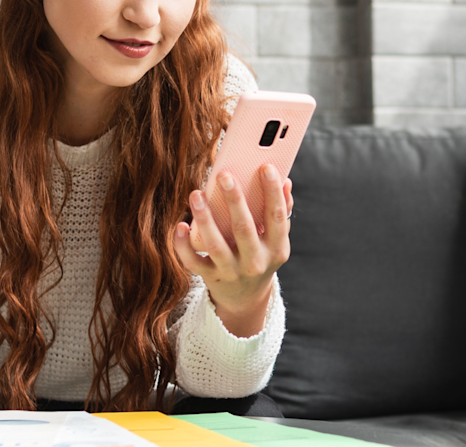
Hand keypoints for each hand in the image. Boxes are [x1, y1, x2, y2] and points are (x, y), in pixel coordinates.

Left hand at [174, 164, 293, 337]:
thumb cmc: (260, 257)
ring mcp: (232, 272)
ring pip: (216, 245)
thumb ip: (281, 212)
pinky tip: (180, 225)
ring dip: (205, 218)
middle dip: (235, 201)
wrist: (246, 298)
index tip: (266, 167)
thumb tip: (286, 181)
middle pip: (244, 229)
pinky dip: (183, 245)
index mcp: (276, 249)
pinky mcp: (211, 278)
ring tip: (196, 194)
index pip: (277, 217)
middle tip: (224, 175)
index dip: (273, 192)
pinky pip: (194, 262)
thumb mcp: (275, 241)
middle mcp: (255, 262)